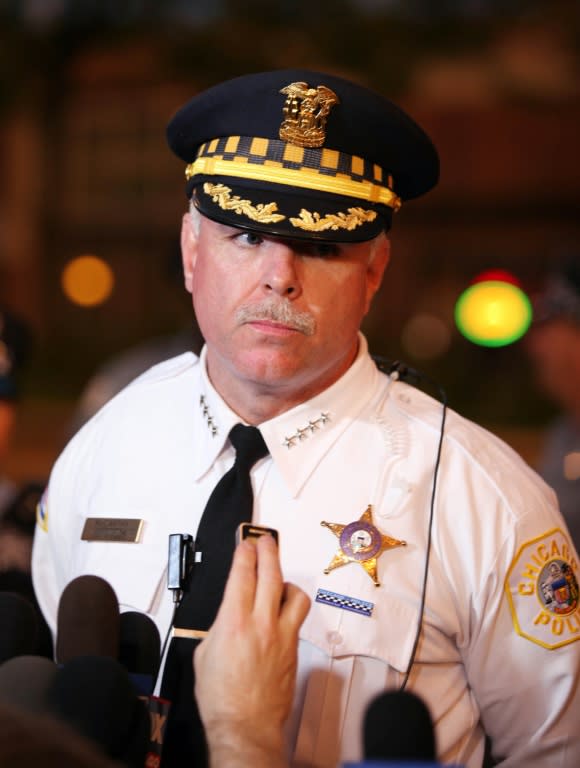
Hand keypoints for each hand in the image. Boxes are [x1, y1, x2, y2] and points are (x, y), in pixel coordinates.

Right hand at [194, 534, 309, 767]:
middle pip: (270, 574)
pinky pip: (296, 617)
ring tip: (278, 577)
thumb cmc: (221, 698)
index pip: (243, 575)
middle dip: (268, 551)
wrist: (245, 726)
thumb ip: (219, 627)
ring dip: (285, 579)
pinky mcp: (293, 648)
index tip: (245, 544)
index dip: (244, 554)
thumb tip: (227, 616)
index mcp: (234, 623)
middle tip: (265, 541)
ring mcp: (282, 635)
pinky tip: (282, 608)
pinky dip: (289, 606)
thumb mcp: (204, 655)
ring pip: (294, 593)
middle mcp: (262, 624)